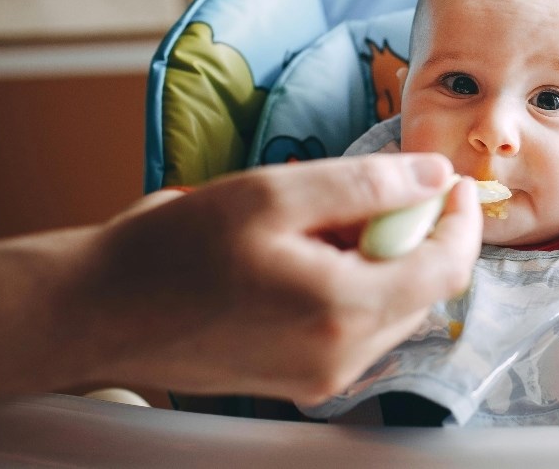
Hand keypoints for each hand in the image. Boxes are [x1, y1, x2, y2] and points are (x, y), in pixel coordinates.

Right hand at [73, 153, 483, 405]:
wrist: (98, 313)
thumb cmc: (173, 251)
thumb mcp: (272, 194)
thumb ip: (365, 184)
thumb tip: (433, 177)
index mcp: (343, 311)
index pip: (447, 269)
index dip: (460, 219)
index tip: (451, 180)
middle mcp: (343, 357)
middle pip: (422, 288)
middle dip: (411, 234)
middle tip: (366, 193)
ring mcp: (323, 376)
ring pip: (390, 307)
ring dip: (378, 259)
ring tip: (318, 225)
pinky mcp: (302, 380)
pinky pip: (355, 325)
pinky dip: (350, 284)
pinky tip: (301, 257)